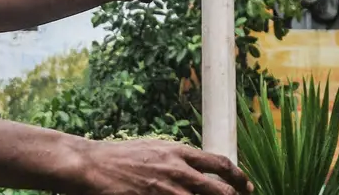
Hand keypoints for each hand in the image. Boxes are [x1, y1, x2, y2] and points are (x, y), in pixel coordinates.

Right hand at [73, 139, 250, 194]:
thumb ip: (178, 158)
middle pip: (219, 191)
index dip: (238, 177)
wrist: (91, 166)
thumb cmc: (121, 157)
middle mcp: (177, 171)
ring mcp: (166, 191)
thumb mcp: (154, 148)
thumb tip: (199, 166)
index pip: (219, 164)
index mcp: (178, 153)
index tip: (247, 187)